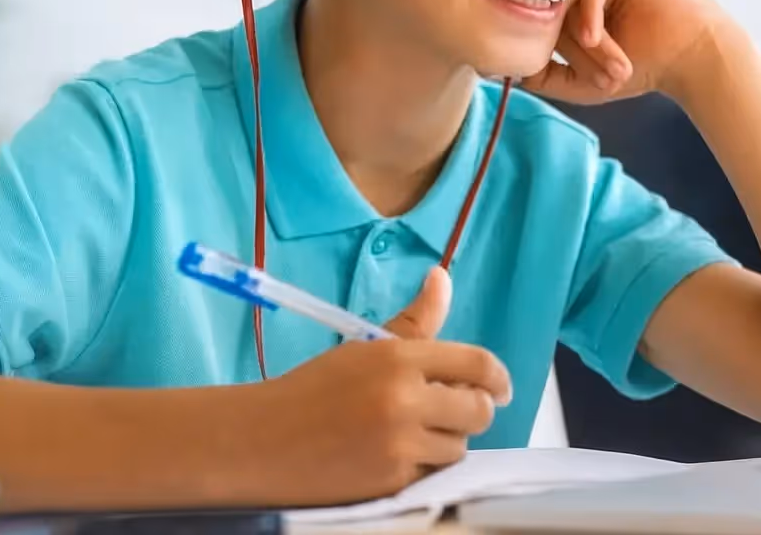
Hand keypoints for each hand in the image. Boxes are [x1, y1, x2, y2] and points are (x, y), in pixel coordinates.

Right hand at [251, 268, 512, 505]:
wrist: (259, 442)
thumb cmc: (313, 389)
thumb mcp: (365, 348)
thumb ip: (414, 321)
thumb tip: (443, 277)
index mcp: (398, 358)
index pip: (476, 364)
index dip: (498, 377)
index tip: (501, 387)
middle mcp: (404, 400)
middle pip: (479, 410)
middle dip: (473, 411)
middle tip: (454, 411)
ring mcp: (398, 445)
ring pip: (459, 447)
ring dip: (446, 441)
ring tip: (412, 433)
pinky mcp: (390, 482)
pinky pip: (432, 474)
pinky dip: (422, 466)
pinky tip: (395, 455)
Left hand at [523, 0, 728, 104]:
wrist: (688, 51)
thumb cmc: (643, 65)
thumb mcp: (584, 81)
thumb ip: (545, 78)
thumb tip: (502, 72)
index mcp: (570, 2)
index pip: (537, 13)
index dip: (540, 41)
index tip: (542, 63)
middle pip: (550, 1)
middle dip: (564, 39)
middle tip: (585, 67)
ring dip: (578, 29)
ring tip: (596, 52)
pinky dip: (589, 11)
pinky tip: (597, 37)